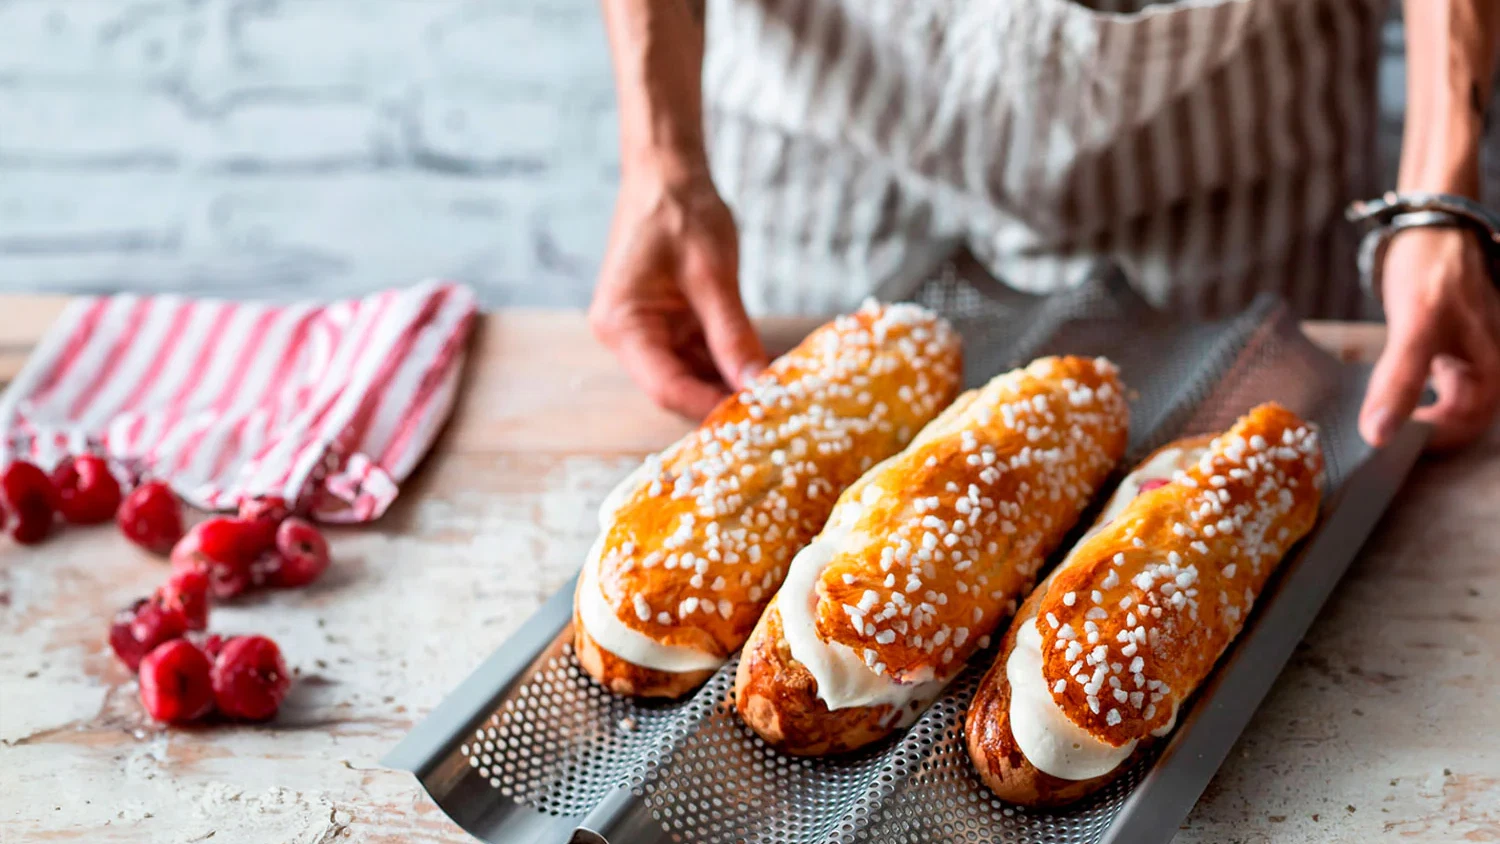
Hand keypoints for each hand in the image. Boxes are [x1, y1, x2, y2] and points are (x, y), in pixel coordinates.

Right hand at [590, 169, 766, 418]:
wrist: (668, 173)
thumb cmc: (680, 211)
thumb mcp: (712, 275)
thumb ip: (732, 334)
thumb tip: (757, 385)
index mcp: (623, 325)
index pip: (666, 386)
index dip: (710, 407)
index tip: (756, 418)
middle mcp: (627, 336)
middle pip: (678, 387)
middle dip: (726, 398)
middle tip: (776, 409)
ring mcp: (647, 332)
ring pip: (694, 375)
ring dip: (733, 382)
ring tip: (780, 390)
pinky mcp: (668, 325)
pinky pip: (701, 355)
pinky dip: (732, 360)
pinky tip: (769, 366)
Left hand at [1360, 227, 1499, 449]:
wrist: (1434, 223)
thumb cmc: (1431, 269)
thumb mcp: (1414, 326)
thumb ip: (1398, 381)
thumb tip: (1378, 436)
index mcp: (1492, 371)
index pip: (1460, 430)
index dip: (1422, 444)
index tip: (1378, 446)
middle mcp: (1492, 368)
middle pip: (1458, 422)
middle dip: (1419, 434)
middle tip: (1371, 434)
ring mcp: (1476, 358)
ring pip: (1450, 406)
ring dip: (1418, 417)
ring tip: (1377, 418)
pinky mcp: (1457, 349)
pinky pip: (1442, 386)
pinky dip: (1416, 396)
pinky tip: (1392, 395)